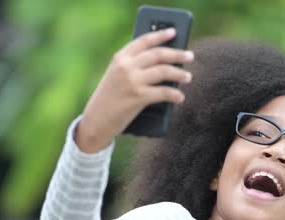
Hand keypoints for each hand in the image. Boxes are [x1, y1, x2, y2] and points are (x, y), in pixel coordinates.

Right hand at [76, 28, 193, 152]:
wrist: (95, 121)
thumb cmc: (108, 100)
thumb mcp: (115, 77)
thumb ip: (132, 67)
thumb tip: (163, 64)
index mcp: (120, 58)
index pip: (144, 41)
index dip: (160, 35)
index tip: (173, 32)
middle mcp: (126, 66)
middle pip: (158, 54)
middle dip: (177, 54)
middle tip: (189, 56)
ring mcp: (132, 81)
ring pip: (164, 71)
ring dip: (179, 74)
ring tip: (188, 77)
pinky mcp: (138, 97)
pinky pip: (163, 92)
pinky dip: (175, 95)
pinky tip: (180, 97)